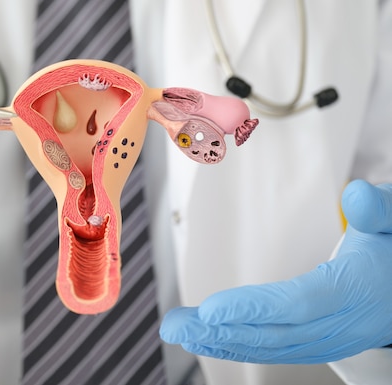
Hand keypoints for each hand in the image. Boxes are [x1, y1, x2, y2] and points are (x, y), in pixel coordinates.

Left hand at [160, 179, 391, 363]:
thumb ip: (378, 210)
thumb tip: (358, 194)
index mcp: (353, 292)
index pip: (294, 304)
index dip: (251, 309)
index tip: (208, 311)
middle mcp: (338, 325)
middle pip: (273, 334)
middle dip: (219, 332)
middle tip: (173, 327)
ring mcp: (327, 341)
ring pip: (268, 347)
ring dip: (219, 342)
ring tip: (178, 332)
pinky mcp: (316, 344)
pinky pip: (273, 349)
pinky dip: (236, 346)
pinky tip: (207, 340)